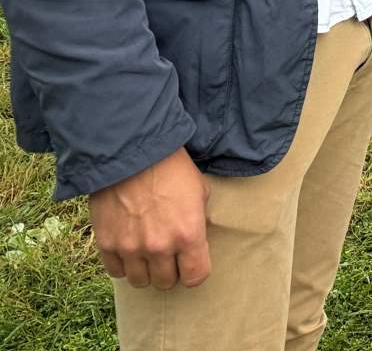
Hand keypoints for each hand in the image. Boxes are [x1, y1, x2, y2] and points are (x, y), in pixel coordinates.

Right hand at [89, 147, 210, 289]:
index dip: (195, 272)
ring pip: (140, 282)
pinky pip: (116, 272)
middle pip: (166, 283)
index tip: (192, 264)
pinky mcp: (107, 244)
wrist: (132, 153)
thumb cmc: (171, 168)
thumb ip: (198, 221)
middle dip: (170, 272)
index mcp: (188, 234)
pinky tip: (129, 250)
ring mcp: (131, 248)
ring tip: (148, 255)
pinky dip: (123, 264)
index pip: (196, 276)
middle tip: (169, 257)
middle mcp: (160, 247)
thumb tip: (195, 240)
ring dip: (146, 271)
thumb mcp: (200, 191)